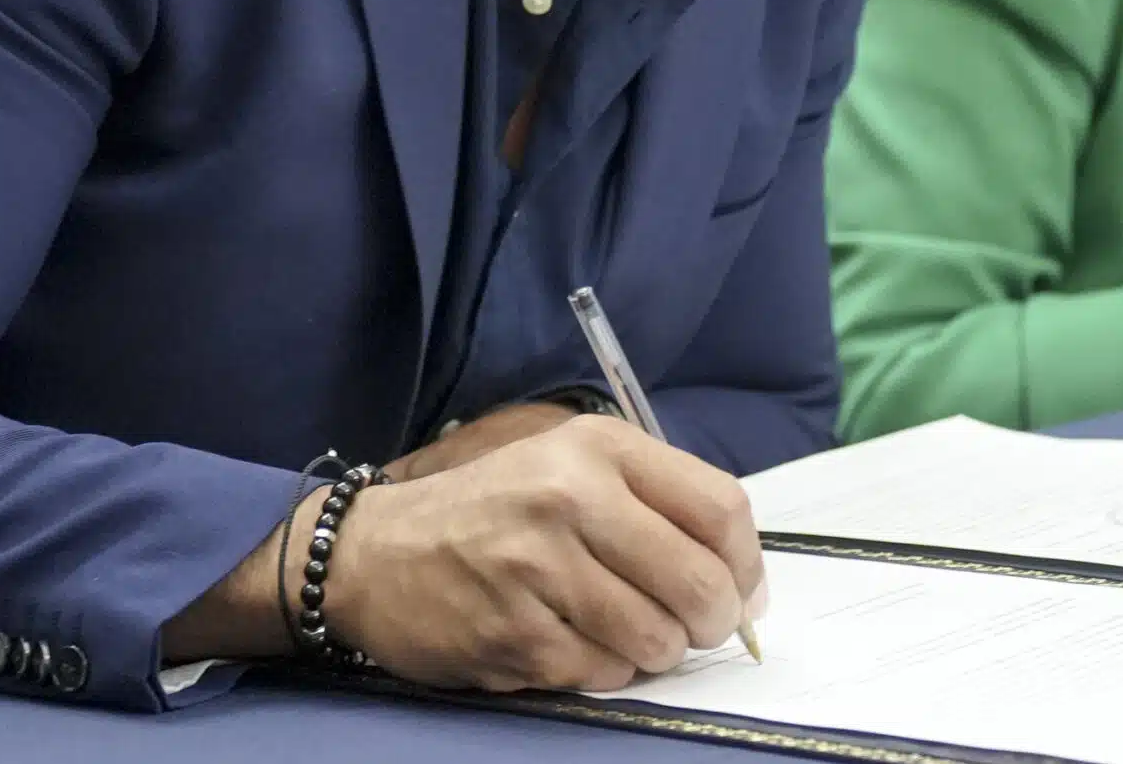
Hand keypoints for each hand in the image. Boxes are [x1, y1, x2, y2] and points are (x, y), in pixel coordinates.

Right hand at [325, 414, 763, 691]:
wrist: (374, 553)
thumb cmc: (493, 510)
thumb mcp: (571, 466)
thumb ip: (656, 504)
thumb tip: (744, 582)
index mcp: (598, 449)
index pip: (720, 507)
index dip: (748, 562)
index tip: (744, 590)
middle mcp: (571, 499)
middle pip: (699, 582)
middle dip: (713, 620)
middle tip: (697, 627)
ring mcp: (538, 569)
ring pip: (656, 637)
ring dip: (658, 651)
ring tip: (630, 633)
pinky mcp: (512, 632)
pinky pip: (602, 673)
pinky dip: (606, 671)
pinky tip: (578, 644)